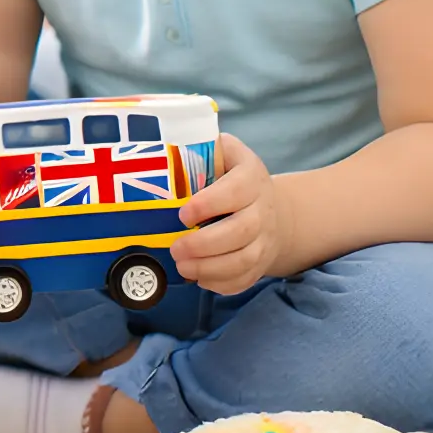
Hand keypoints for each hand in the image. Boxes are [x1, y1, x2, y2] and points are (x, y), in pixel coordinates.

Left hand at [171, 133, 290, 294]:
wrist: (273, 207)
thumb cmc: (232, 175)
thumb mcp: (223, 153)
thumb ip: (199, 148)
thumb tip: (159, 151)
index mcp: (251, 178)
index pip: (235, 191)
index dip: (209, 204)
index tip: (182, 214)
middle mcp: (264, 209)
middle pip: (241, 231)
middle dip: (204, 244)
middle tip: (175, 248)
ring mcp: (266, 239)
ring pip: (245, 259)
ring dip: (211, 268)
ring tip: (182, 266)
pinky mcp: (262, 262)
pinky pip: (247, 278)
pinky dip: (223, 283)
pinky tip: (199, 278)